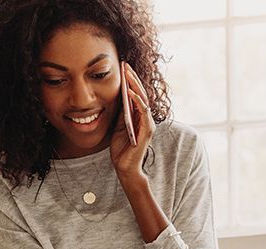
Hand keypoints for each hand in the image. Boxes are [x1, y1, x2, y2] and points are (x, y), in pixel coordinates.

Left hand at [110, 63, 154, 182]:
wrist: (124, 167)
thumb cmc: (121, 149)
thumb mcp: (118, 126)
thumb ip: (121, 113)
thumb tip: (118, 97)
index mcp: (138, 116)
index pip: (136, 94)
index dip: (130, 80)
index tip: (122, 67)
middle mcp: (146, 118)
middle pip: (141, 93)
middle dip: (132, 78)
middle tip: (124, 64)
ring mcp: (148, 124)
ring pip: (143, 99)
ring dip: (135, 85)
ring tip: (127, 73)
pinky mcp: (147, 130)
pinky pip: (143, 112)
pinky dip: (137, 101)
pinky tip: (131, 92)